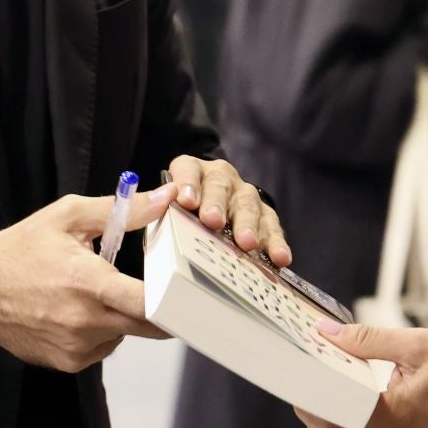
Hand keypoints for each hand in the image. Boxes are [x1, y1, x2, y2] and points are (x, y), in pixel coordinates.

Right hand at [0, 185, 176, 372]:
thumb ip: (123, 210)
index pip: (148, 302)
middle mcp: (84, 321)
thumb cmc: (22, 248)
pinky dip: (102, 331)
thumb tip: (166, 197)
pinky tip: (79, 311)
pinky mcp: (67, 363)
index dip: (175, 298)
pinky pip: (102, 348)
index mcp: (87, 282)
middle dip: (160, 309)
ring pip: (124, 335)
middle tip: (163, 289)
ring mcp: (75, 347)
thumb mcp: (70, 216)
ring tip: (97, 292)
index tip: (189, 289)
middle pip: (147, 326)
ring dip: (124, 317)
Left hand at [165, 155, 291, 267]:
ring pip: (248, 204)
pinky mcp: (263, 215)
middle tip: (213, 221)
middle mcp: (220, 178)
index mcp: (190, 171)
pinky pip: (271, 226)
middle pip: (220, 185)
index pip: (187, 169)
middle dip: (217, 203)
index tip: (186, 201)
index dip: (187, 183)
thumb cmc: (176, 217)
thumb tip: (153, 206)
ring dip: (248, 224)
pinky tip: (279, 257)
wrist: (202, 217)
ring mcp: (243, 195)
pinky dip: (275, 242)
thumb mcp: (156, 210)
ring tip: (247, 243)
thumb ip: (148, 210)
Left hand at [295, 323, 427, 427]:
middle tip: (300, 363)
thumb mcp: (417, 343)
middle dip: (310, 400)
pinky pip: (362, 424)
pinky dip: (346, 403)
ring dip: (327, 402)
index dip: (307, 394)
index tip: (292, 365)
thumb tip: (326, 332)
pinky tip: (343, 371)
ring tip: (318, 362)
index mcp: (393, 418)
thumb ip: (368, 339)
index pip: (332, 418)